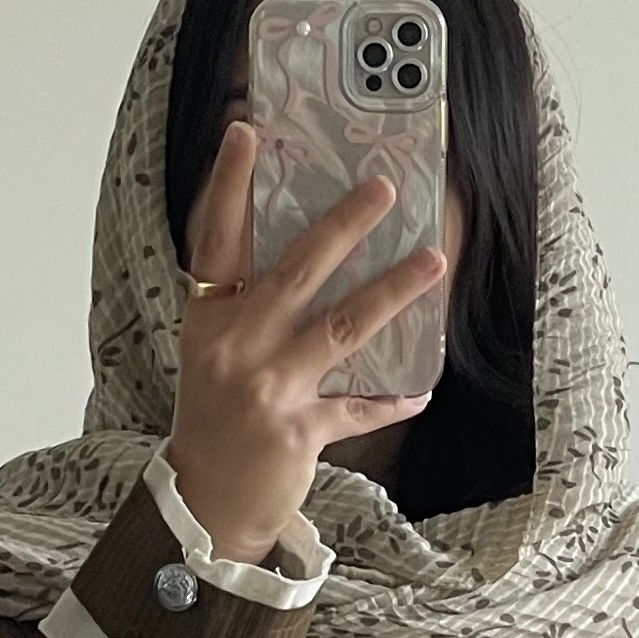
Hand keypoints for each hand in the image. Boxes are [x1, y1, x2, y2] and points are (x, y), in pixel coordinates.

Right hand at [167, 119, 443, 563]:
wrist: (205, 504)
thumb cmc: (215, 424)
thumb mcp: (214, 357)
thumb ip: (247, 309)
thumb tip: (308, 258)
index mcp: (208, 321)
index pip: (216, 240)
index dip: (229, 185)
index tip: (246, 132)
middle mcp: (234, 346)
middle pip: (296, 270)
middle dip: (344, 225)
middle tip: (384, 188)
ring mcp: (267, 388)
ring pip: (341, 326)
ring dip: (392, 290)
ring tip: (433, 262)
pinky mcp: (297, 430)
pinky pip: (358, 406)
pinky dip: (391, 400)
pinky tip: (420, 390)